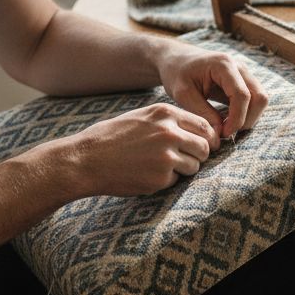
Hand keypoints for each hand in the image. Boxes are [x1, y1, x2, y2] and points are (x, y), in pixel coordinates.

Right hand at [67, 103, 216, 196]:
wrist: (86, 160)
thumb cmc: (110, 138)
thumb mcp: (141, 117)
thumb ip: (168, 121)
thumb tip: (196, 131)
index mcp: (165, 113)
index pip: (204, 125)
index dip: (208, 138)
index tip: (204, 145)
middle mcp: (169, 132)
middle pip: (205, 147)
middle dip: (199, 155)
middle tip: (185, 160)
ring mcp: (167, 156)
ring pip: (194, 166)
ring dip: (183, 169)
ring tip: (160, 167)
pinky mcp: (161, 177)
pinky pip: (176, 180)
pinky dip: (166, 181)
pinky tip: (146, 175)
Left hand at [155, 43, 267, 142]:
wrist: (176, 60)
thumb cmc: (177, 73)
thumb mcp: (183, 94)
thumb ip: (202, 112)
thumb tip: (220, 133)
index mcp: (224, 65)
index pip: (242, 95)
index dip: (237, 118)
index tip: (223, 133)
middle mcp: (239, 67)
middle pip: (260, 97)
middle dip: (247, 119)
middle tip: (226, 132)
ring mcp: (244, 73)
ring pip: (260, 99)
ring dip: (248, 117)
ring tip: (225, 127)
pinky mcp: (243, 82)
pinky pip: (254, 100)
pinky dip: (245, 114)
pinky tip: (226, 120)